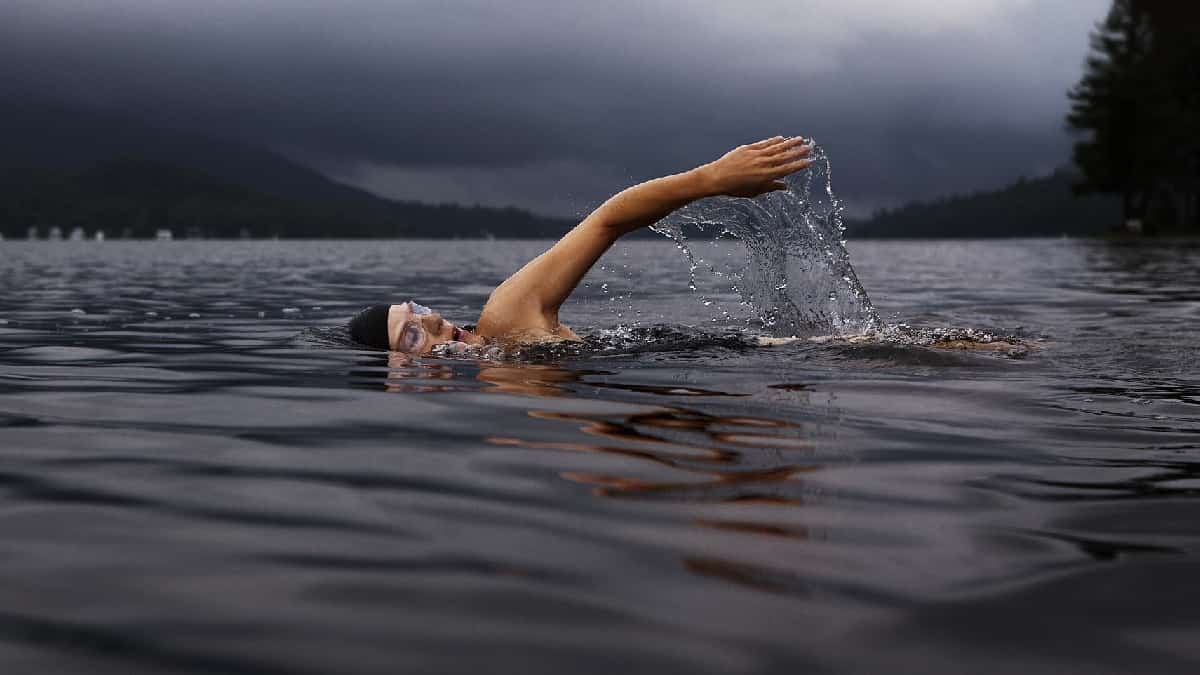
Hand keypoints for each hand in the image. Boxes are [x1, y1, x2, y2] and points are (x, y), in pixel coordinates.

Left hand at [698, 136, 812, 197]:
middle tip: (809, 147)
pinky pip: (764, 144)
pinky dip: (773, 140)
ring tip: (800, 139)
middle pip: (784, 156)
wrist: (716, 178)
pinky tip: (782, 138)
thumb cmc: (734, 188)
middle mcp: (762, 164)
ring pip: (776, 148)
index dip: (798, 165)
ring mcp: (755, 155)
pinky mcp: (748, 149)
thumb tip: (784, 187)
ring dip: (789, 143)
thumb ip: (770, 187)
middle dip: (797, 152)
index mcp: (765, 176)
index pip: (786, 169)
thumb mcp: (754, 191)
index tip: (808, 161)